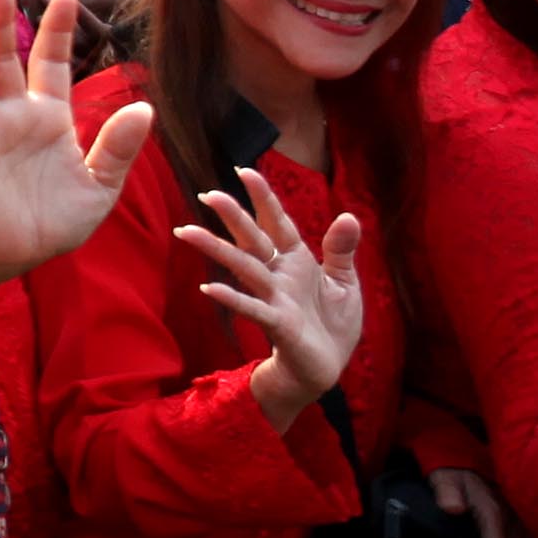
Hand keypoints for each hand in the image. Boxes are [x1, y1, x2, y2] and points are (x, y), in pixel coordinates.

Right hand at [0, 0, 140, 282]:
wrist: (19, 256)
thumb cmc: (57, 221)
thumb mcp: (100, 187)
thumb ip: (117, 148)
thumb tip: (145, 108)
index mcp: (50, 116)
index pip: (51, 62)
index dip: (56, 31)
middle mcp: (14, 114)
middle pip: (5, 58)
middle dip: (2, 22)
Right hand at [177, 177, 368, 420]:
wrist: (328, 367)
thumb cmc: (332, 324)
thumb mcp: (345, 282)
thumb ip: (341, 250)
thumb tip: (348, 216)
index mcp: (297, 260)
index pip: (277, 222)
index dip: (263, 198)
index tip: (244, 171)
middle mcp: (280, 274)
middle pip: (253, 239)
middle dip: (233, 216)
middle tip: (208, 193)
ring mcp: (275, 297)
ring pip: (243, 267)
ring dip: (217, 249)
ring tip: (188, 231)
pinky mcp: (277, 323)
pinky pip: (252, 308)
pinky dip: (233, 298)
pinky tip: (210, 289)